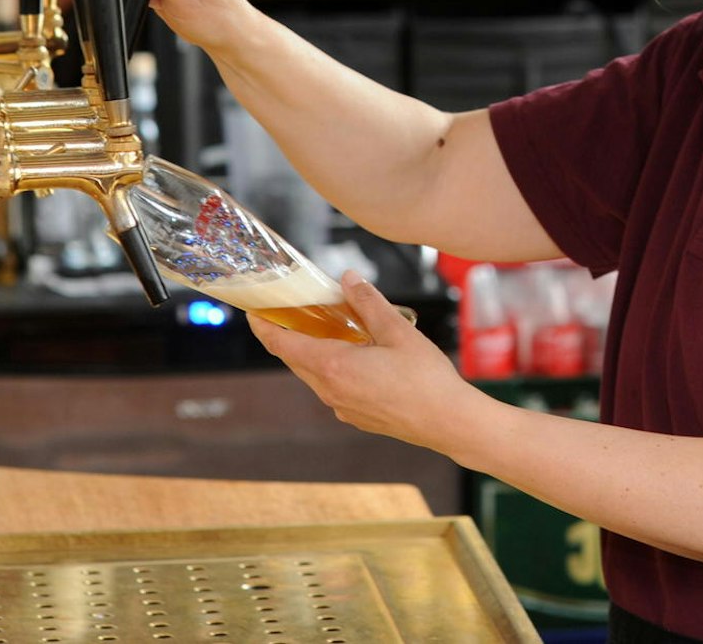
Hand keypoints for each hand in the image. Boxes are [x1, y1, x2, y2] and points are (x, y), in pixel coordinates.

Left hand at [249, 271, 489, 457]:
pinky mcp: (357, 416)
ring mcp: (342, 407)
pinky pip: (332, 388)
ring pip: (313, 375)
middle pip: (295, 359)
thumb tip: (348, 278)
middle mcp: (330, 390)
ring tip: (321, 329)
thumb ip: (368, 302)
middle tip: (286, 312)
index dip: (264, 326)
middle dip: (286, 335)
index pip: (283, 344)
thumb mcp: (398, 331)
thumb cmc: (427, 380)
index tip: (253, 312)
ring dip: (310, 352)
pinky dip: (330, 368)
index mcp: (334, 366)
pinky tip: (352, 356)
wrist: (449, 424)